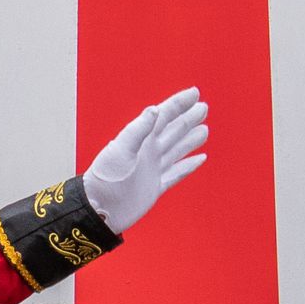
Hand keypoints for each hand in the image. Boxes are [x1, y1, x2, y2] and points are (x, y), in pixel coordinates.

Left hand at [83, 88, 210, 232]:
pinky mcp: (156, 186)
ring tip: (204, 129)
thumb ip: (138, 130)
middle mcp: (148, 152)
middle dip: (188, 118)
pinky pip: (177, 173)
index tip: (195, 93)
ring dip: (191, 139)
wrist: (99, 210)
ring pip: (178, 149)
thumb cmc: (104, 180)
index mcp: (140, 140)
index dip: (179, 103)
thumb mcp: (120, 151)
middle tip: (203, 107)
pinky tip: (200, 159)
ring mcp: (153, 169)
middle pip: (174, 130)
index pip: (163, 116)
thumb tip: (155, 109)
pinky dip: (189, 166)